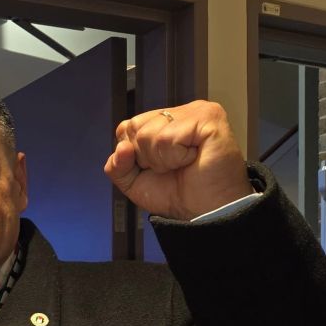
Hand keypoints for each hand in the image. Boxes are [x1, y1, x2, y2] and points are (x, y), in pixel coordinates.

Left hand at [104, 100, 252, 220]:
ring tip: (183, 164)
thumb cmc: (176, 195)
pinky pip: (168, 137)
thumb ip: (117, 166)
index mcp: (164, 121)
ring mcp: (195, 112)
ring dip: (162, 160)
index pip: (127, 127)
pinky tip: (192, 159)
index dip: (132, 154)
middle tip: (171, 167)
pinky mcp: (208, 117)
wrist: (204, 213)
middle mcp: (179, 112)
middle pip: (135, 127)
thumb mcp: (133, 183)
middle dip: (146, 157)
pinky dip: (175, 157)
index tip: (155, 167)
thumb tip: (122, 148)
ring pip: (149, 134)